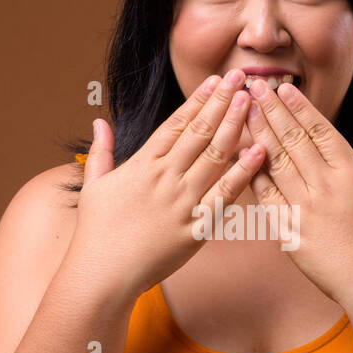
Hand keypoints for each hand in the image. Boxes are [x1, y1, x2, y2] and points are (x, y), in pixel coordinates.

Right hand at [66, 69, 266, 302]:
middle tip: (241, 78)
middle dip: (221, 102)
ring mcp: (181, 203)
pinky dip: (243, 173)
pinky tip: (258, 152)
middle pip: (198, 132)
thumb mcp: (93, 185)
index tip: (215, 80)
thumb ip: (101, 151)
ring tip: (251, 102)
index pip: (175, 124)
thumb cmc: (96, 232)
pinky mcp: (195, 229)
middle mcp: (164, 178)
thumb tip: (99, 121)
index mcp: (142, 165)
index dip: (197, 100)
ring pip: (214, 157)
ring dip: (234, 126)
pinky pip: (224, 197)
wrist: (101, 274)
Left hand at [244, 77, 352, 311]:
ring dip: (257, 135)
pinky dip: (252, 177)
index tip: (283, 88)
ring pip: (276, 164)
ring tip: (242, 112)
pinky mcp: (291, 234)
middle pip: (294, 140)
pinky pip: (266, 200)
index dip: (301, 107)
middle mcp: (328, 187)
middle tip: (253, 85)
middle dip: (271, 110)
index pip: (322, 131)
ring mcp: (307, 209)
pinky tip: (238, 158)